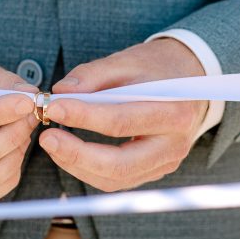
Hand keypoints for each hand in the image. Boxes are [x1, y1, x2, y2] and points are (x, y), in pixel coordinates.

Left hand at [38, 38, 208, 191]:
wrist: (192, 78)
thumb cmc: (157, 67)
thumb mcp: (127, 59)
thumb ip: (93, 75)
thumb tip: (61, 93)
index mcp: (172, 110)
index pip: (120, 120)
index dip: (83, 116)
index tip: (53, 108)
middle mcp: (174, 143)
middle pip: (120, 163)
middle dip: (77, 154)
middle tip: (47, 138)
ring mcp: (167, 161)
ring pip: (116, 178)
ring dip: (78, 165)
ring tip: (53, 143)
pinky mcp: (156, 170)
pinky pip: (118, 179)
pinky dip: (90, 169)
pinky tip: (71, 152)